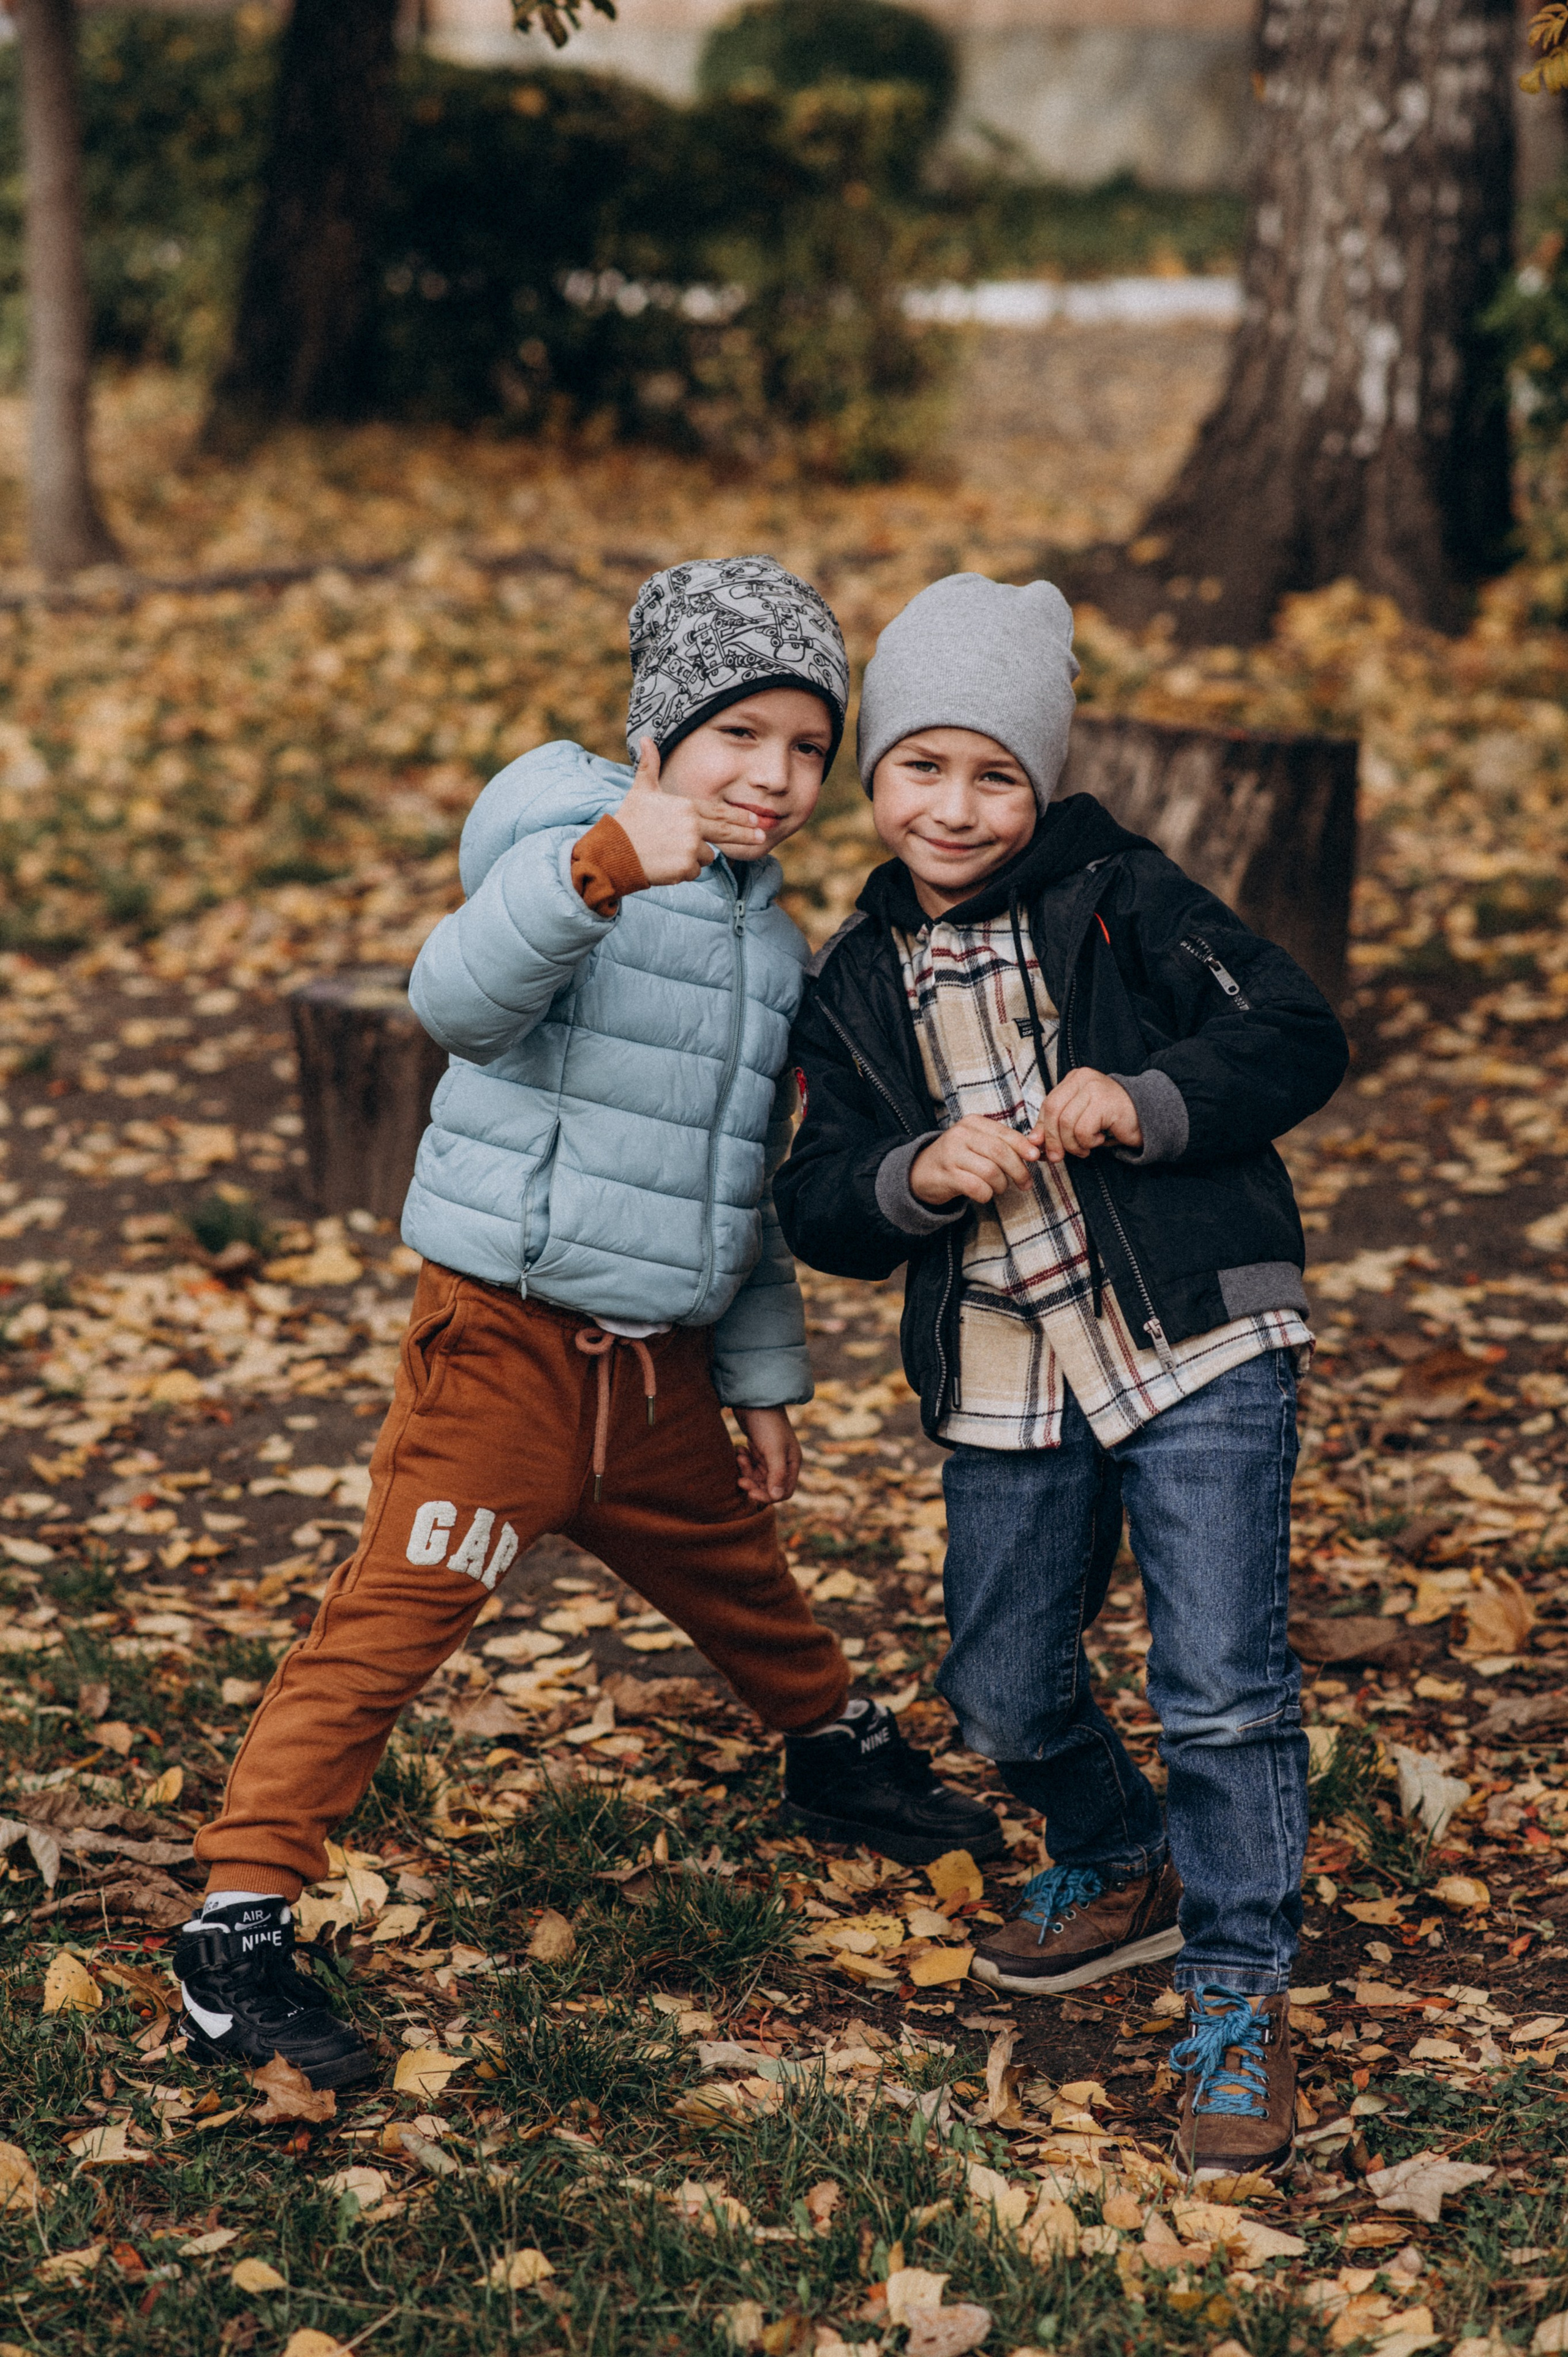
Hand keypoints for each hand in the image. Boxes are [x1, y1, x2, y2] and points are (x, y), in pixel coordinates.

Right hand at [612, 737, 768, 885]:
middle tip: (762, 838)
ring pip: (706, 856)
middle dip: (746, 835)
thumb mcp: (641, 790)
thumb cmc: (628, 821)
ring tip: (669, 852)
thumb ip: (649, 766)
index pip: (720, 812)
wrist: (614, 852)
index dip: (739, 817)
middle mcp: (692, 826)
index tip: (754, 820)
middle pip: (726, 832)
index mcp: (686, 807)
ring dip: (694, 858)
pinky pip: (694, 872)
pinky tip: (666, 865)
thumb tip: (646, 738)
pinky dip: (683, 872)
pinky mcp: (685, 868)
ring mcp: (690, 848)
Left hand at [734, 1406, 800, 1503]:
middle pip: (768, 1486)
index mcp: (792, 1463)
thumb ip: (777, 1474)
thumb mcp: (774, 1449)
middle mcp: (782, 1462)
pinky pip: (749, 1466)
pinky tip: (739, 1449)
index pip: (784, 1491)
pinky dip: (743, 1461)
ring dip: (746, 1471)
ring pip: (756, 1477)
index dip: (768, 1496)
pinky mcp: (757, 1450)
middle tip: (740, 1481)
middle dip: (753, 1484)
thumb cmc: (767, 1423)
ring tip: (740, 1456)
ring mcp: (769, 1456)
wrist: (753, 1399)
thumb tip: (778, 1497)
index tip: (751, 1492)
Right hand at [908, 1113, 1041, 1206]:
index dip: (1023, 1146)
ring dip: (1001, 1185)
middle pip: (1000, 1153)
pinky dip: (986, 1195)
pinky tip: (984, 1194)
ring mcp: (951, 1155)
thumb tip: (1036, 1149)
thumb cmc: (958, 1158)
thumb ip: (1003, 1143)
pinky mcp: (946, 1175)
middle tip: (1025, 1183)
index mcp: (972, 1123)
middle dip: (1018, 1170)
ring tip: (999, 1188)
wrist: (920, 1171)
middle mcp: (961, 1135)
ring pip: (991, 1172)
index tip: (1036, 1157)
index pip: (1005, 1133)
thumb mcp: (977, 1142)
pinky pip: (977, 1187)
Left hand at [1034, 1069, 1141, 1161]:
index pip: (1048, 1104)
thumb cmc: (1110, 1121)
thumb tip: (1033, 1140)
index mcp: (1074, 1079)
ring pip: (1066, 1123)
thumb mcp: (1078, 1121)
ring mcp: (1095, 1088)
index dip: (1043, 1128)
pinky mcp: (1106, 1102)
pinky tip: (1100, 1140)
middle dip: (1053, 1139)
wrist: (1148, 1119)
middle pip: (1053, 1111)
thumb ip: (1056, 1126)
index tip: (1044, 1147)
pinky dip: (1088, 1142)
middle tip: (1060, 1156)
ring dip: (1074, 1144)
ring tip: (1086, 1147)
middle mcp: (1083, 1079)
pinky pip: (1083, 1130)